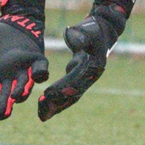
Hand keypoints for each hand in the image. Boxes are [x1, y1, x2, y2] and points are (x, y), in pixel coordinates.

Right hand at [0, 15, 48, 119]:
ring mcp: (24, 71)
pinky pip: (42, 69)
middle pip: (5, 97)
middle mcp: (9, 79)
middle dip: (2, 107)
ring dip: (21, 92)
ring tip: (16, 97)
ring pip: (24, 86)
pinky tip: (39, 76)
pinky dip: (41, 74)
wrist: (15, 27)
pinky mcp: (37, 60)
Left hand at [37, 5, 124, 121]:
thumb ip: (81, 36)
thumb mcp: (87, 30)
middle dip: (57, 103)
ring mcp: (87, 77)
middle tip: (41, 113)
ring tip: (42, 115)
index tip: (46, 94)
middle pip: (74, 93)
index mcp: (93, 65)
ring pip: (72, 96)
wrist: (102, 30)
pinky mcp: (81, 77)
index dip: (61, 88)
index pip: (75, 80)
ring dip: (57, 106)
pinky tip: (47, 105)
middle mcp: (91, 75)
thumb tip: (77, 40)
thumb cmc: (92, 28)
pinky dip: (59, 99)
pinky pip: (70, 91)